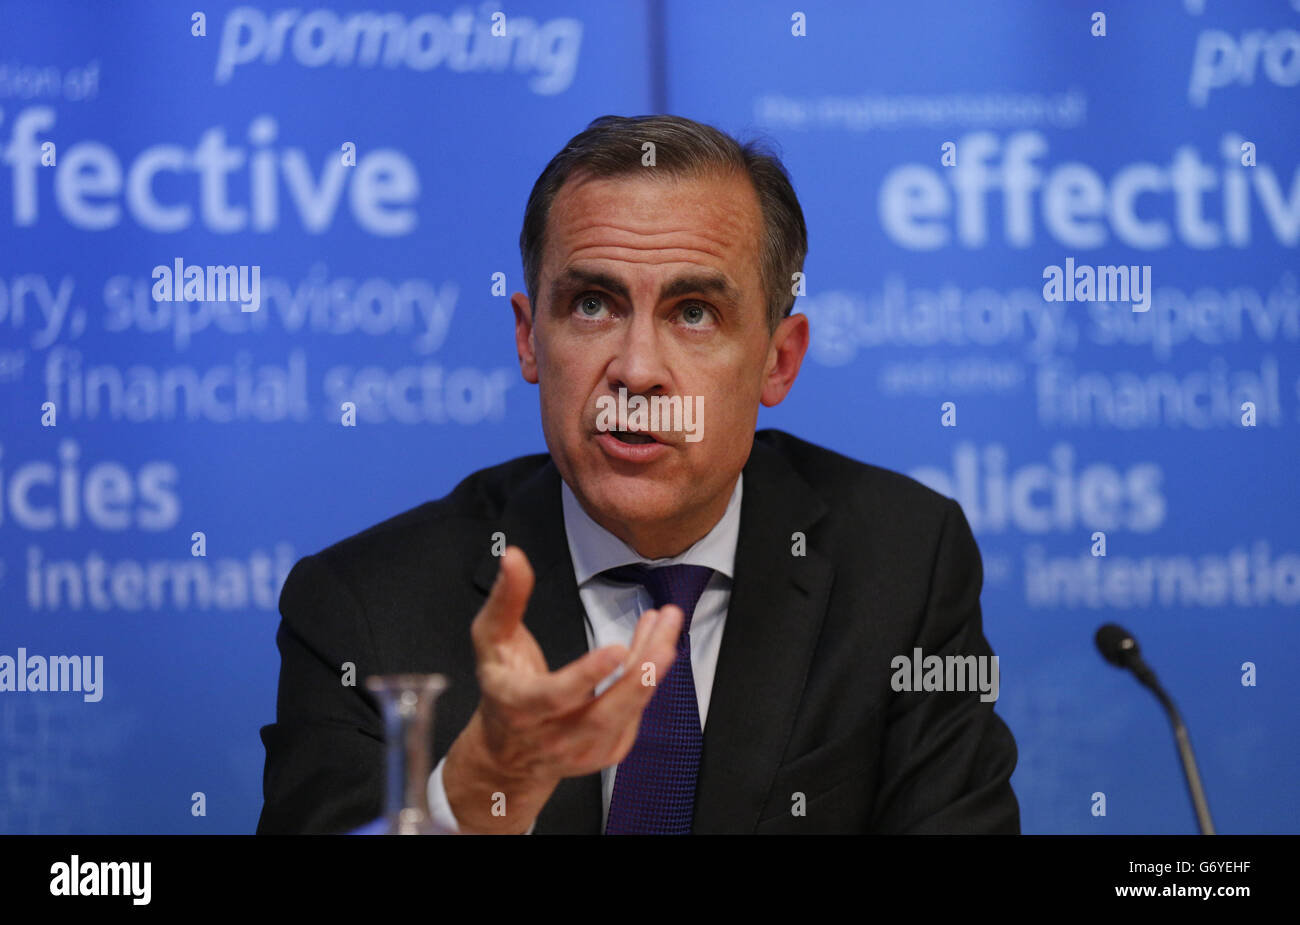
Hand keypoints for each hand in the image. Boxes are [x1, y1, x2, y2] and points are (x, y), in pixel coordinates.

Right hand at [443, 545, 682, 832]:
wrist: (507, 753)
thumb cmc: (502, 684)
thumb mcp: (491, 639)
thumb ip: (505, 599)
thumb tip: (514, 557)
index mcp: (518, 706)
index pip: (554, 696)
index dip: (586, 676)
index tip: (616, 649)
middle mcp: (551, 736)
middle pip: (602, 713)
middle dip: (639, 673)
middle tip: (665, 636)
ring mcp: (581, 751)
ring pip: (624, 715)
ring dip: (650, 671)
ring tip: (667, 628)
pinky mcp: (604, 754)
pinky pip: (633, 717)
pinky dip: (647, 682)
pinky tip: (654, 647)